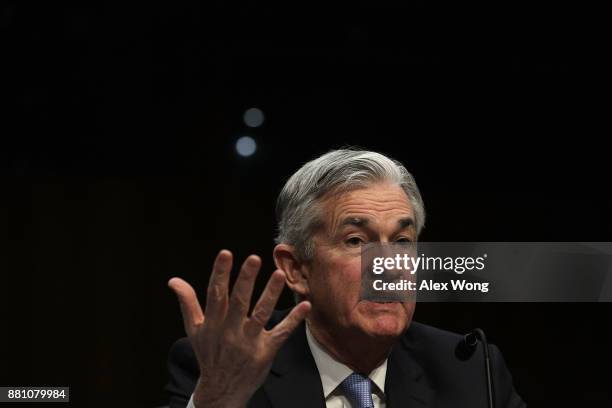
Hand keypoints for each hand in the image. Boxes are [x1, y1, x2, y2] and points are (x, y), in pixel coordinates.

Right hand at [168, 250, 310, 407]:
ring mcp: (248, 341)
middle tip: (254, 258)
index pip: (216, 293)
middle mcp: (230, 331)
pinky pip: (281, 333)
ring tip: (279, 274)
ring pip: (260, 314)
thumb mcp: (194, 330)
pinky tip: (305, 305)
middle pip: (239, 301)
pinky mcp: (265, 351)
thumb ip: (187, 302)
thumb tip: (173, 280)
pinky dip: (294, 320)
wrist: (221, 391)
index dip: (220, 273)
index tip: (226, 253)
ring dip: (270, 294)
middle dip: (246, 280)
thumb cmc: (209, 354)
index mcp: (212, 323)